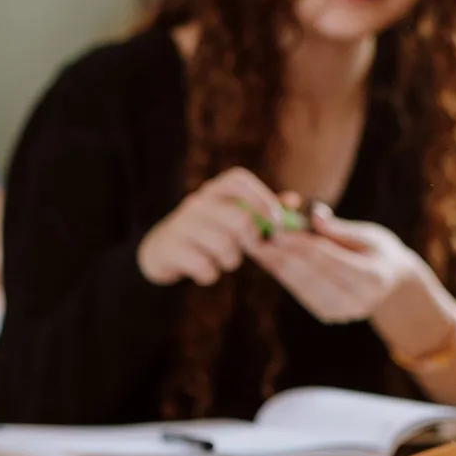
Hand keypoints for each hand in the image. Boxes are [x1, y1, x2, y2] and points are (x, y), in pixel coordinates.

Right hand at [136, 167, 289, 286]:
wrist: (160, 252)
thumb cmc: (209, 233)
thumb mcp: (233, 216)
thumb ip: (263, 210)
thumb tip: (294, 201)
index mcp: (214, 190)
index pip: (239, 180)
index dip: (263, 199)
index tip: (276, 223)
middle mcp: (196, 202)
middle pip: (240, 218)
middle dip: (253, 241)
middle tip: (252, 250)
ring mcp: (180, 224)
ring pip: (224, 245)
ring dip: (231, 260)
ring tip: (225, 260)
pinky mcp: (168, 249)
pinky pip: (203, 266)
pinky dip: (210, 274)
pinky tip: (205, 271)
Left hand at [248, 202, 427, 325]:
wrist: (392, 283)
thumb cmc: (380, 251)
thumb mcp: (369, 234)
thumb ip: (339, 229)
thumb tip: (313, 213)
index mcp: (373, 278)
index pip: (329, 259)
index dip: (301, 244)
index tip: (278, 227)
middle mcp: (357, 301)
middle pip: (310, 274)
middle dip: (282, 253)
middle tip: (258, 234)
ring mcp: (341, 312)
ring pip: (300, 285)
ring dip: (276, 264)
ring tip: (256, 244)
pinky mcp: (327, 315)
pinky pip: (299, 292)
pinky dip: (282, 273)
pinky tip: (268, 258)